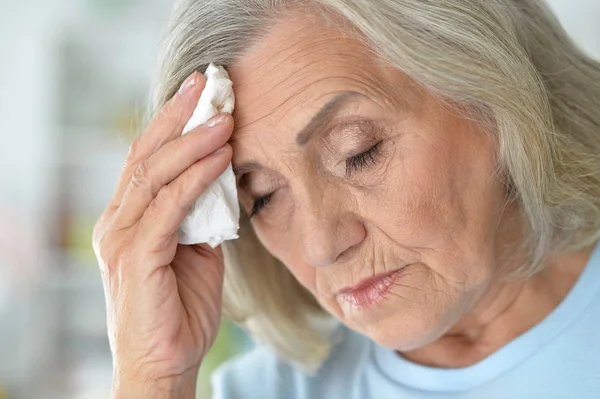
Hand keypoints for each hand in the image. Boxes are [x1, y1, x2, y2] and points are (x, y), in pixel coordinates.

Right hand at [93, 71, 232, 397]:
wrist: (166, 362)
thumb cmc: (180, 309)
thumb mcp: (196, 251)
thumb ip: (201, 215)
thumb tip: (222, 181)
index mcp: (129, 218)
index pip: (148, 159)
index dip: (173, 123)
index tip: (201, 93)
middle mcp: (117, 222)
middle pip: (146, 155)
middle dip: (177, 116)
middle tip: (207, 84)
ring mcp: (123, 238)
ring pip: (155, 175)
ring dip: (192, 142)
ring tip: (224, 117)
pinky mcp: (137, 258)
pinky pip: (169, 208)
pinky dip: (195, 179)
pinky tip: (219, 158)